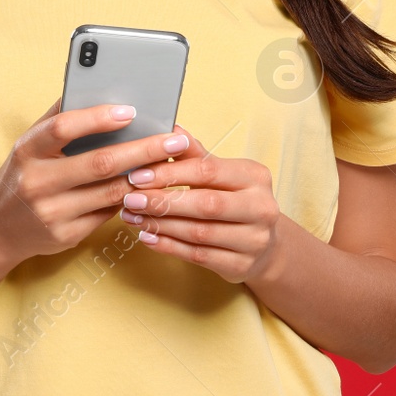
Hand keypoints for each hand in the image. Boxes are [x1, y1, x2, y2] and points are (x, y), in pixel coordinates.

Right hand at [0, 98, 198, 269]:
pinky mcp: (66, 236)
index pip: (63, 128)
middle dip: (143, 149)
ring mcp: (52, 213)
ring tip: (171, 160)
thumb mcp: (29, 143)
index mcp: (27, 151)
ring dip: (145, 176)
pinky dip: (131, 197)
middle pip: (99, 163)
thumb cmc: (23, 174)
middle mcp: (37, 182)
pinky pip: (108, 214)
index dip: (97, 118)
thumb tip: (97, 86)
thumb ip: (58, 117)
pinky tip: (150, 186)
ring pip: (111, 192)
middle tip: (175, 138)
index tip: (131, 110)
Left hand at [116, 121, 282, 284]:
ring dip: (161, 225)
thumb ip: (195, 155)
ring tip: (133, 218)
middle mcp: (261, 208)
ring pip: (199, 233)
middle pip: (205, 204)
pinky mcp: (242, 266)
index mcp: (255, 176)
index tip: (137, 175)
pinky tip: (148, 238)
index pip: (208, 171)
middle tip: (130, 199)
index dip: (170, 173)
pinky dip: (169, 247)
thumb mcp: (222, 175)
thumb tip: (171, 129)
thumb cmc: (235, 201)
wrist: (265, 245)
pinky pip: (198, 256)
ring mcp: (254, 240)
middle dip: (162, 201)